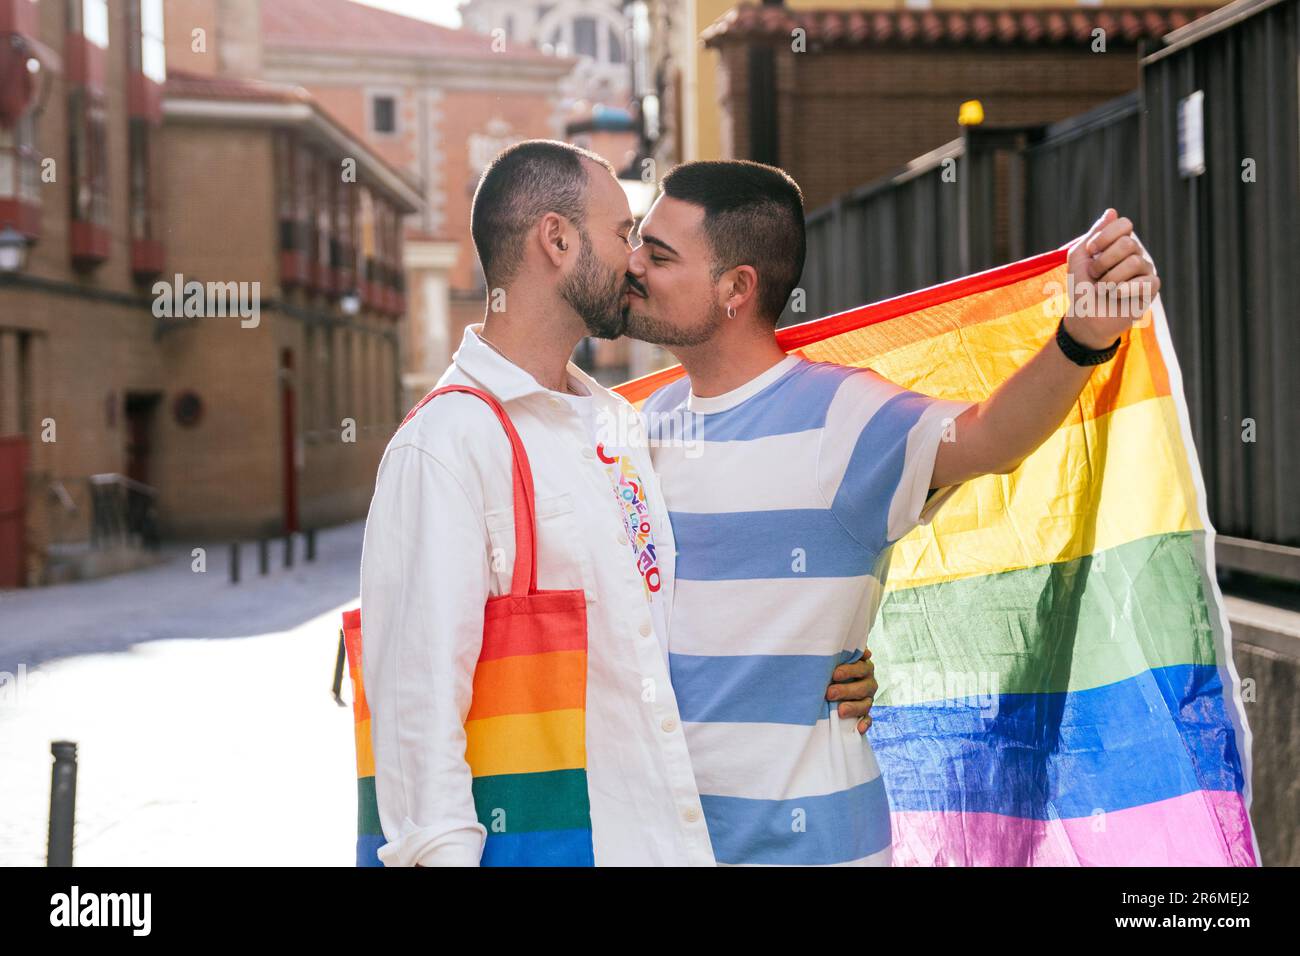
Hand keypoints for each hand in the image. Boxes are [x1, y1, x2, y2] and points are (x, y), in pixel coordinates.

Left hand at [826, 648, 876, 733]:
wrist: (835, 681)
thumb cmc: (833, 667)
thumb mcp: (836, 659)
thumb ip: (839, 654)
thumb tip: (844, 649)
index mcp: (864, 667)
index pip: (860, 668)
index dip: (849, 671)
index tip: (834, 674)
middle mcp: (868, 682)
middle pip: (862, 687)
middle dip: (846, 690)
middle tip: (829, 693)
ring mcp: (868, 699)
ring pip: (865, 704)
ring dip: (853, 708)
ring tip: (840, 711)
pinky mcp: (865, 713)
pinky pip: (868, 719)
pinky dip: (865, 723)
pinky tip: (859, 728)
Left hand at [1065, 209, 1160, 347]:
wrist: (1085, 317)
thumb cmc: (1081, 287)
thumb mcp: (1079, 258)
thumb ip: (1093, 235)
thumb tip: (1112, 211)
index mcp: (1119, 244)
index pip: (1124, 224)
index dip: (1105, 236)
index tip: (1090, 251)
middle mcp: (1135, 253)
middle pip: (1127, 243)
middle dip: (1103, 262)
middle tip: (1095, 275)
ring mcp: (1145, 270)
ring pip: (1135, 262)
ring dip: (1110, 278)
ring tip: (1104, 288)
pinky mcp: (1151, 288)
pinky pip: (1145, 281)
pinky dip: (1124, 289)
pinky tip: (1116, 295)